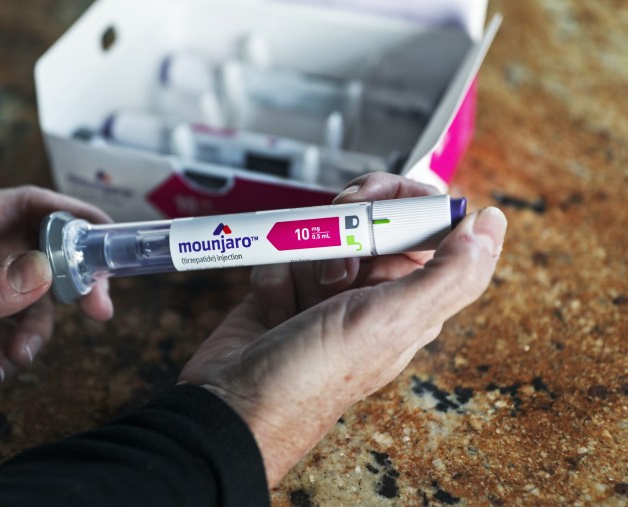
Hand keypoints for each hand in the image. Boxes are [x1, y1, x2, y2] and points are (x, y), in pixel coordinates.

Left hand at [0, 186, 113, 414]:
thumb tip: (43, 271)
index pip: (24, 205)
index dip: (72, 218)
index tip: (110, 242)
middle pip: (38, 251)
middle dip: (68, 283)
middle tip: (100, 311)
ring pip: (30, 297)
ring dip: (34, 331)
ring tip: (15, 362)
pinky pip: (10, 328)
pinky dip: (14, 350)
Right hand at [180, 173, 506, 486]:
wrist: (233, 404)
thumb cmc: (311, 378)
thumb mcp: (389, 321)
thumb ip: (449, 272)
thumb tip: (491, 223)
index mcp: (411, 297)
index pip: (424, 223)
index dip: (400, 200)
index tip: (371, 201)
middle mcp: (372, 292)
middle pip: (368, 219)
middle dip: (340, 231)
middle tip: (331, 264)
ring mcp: (325, 291)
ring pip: (321, 232)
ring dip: (301, 257)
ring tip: (296, 303)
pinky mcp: (285, 289)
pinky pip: (283, 251)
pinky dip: (272, 272)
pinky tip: (271, 308)